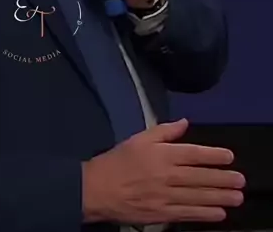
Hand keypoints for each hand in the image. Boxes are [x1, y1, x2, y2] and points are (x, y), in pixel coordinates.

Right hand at [82, 118, 245, 225]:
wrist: (99, 189)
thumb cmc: (120, 160)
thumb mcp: (139, 138)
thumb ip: (164, 131)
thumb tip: (184, 123)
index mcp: (161, 154)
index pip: (192, 154)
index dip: (212, 155)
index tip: (229, 156)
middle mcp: (166, 175)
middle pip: (199, 177)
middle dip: (222, 179)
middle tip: (240, 180)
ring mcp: (165, 197)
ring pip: (197, 197)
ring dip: (219, 197)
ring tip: (236, 197)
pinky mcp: (162, 214)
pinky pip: (187, 214)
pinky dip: (204, 214)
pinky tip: (219, 213)